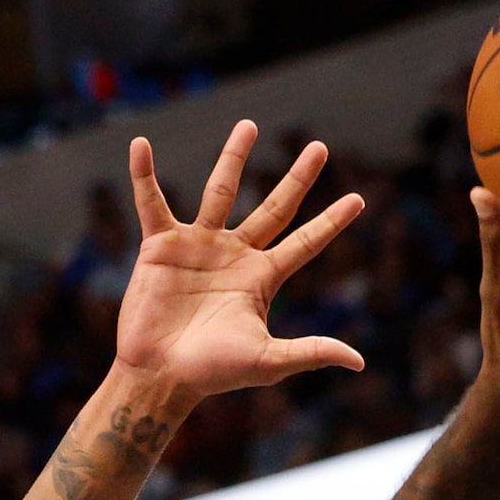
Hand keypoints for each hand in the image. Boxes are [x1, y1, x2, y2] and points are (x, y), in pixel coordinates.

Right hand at [116, 121, 367, 400]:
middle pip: (274, 207)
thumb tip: (357, 361)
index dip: (332, 222)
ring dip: (233, 158)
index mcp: (262, 278)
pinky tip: (141, 145)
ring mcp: (198, 246)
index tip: (359, 199)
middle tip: (320, 148)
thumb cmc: (213, 373)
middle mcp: (235, 255)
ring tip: (249, 125)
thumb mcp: (267, 361)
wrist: (160, 375)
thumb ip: (310, 352)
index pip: (306, 242)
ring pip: (220, 192)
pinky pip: (152, 203)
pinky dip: (144, 175)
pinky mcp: (162, 246)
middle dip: (298, 178)